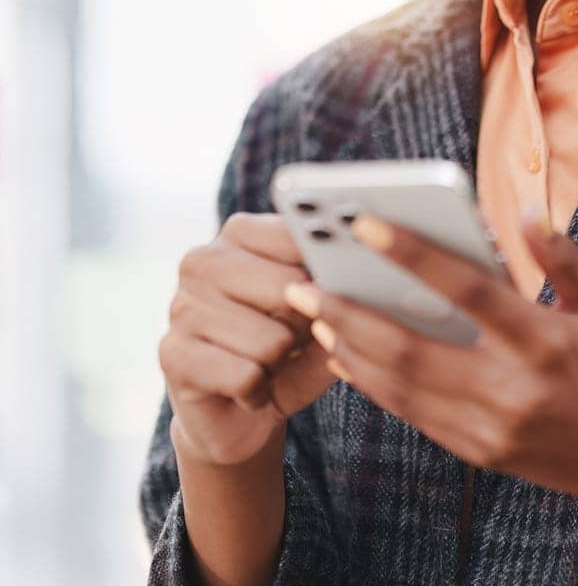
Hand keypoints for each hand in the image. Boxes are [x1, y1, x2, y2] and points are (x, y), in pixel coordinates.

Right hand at [159, 212, 338, 466]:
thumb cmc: (284, 351)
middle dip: (302, 329)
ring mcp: (181, 305)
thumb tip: (335, 295)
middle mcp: (202, 259)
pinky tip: (245, 390)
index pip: (301, 239)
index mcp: (239, 232)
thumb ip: (333, 294)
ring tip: (263, 365)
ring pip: (272, 341)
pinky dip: (258, 393)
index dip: (323, 282)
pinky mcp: (172, 353)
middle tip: (286, 342)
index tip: (313, 297)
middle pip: (290, 289)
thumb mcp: (319, 315)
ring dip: (279, 365)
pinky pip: (247, 377)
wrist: (235, 415)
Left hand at [281, 208, 577, 514]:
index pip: (467, 290)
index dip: (413, 254)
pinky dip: (372, 383)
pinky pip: (411, 413)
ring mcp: (489, 429)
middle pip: (411, 349)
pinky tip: (346, 356)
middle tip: (304, 282)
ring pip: (400, 386)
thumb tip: (526, 211)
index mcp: (543, 342)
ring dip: (348, 349)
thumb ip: (564, 255)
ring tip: (312, 313)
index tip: (364, 223)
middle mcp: (510, 389)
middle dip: (348, 314)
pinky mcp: (477, 453)